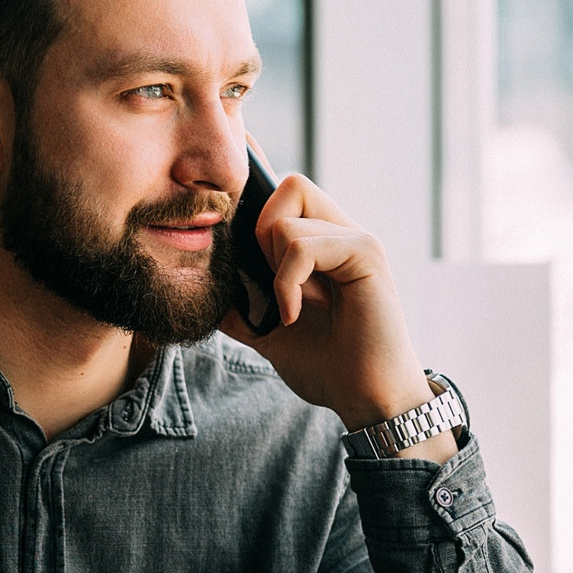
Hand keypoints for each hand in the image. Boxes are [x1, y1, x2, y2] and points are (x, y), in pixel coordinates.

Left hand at [220, 156, 452, 453]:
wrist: (367, 399)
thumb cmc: (331, 367)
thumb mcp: (270, 334)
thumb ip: (242, 309)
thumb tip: (205, 289)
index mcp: (322, 245)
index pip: (288, 191)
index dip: (259, 177)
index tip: (235, 174)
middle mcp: (342, 233)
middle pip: (289, 185)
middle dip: (262, 231)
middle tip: (272, 282)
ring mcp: (356, 239)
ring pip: (288, 217)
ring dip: (275, 267)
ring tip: (289, 307)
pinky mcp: (366, 252)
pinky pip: (304, 245)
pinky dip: (288, 282)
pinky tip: (294, 315)